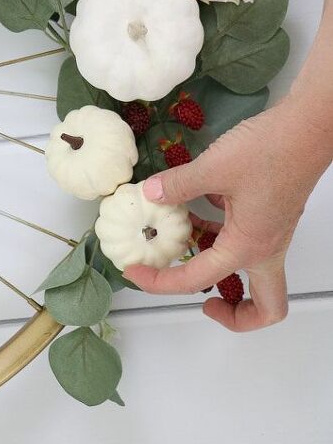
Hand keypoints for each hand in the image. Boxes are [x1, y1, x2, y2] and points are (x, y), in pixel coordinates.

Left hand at [124, 96, 331, 331]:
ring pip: (250, 272)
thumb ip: (178, 184)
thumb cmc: (270, 151)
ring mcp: (271, 233)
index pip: (196, 280)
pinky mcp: (270, 216)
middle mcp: (265, 249)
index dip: (159, 282)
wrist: (306, 128)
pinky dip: (220, 235)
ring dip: (220, 269)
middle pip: (262, 308)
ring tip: (182, 246)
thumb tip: (149, 192)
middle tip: (202, 301)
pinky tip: (198, 208)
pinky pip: (244, 240)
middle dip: (233, 315)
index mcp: (247, 247)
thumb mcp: (214, 167)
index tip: (136, 273)